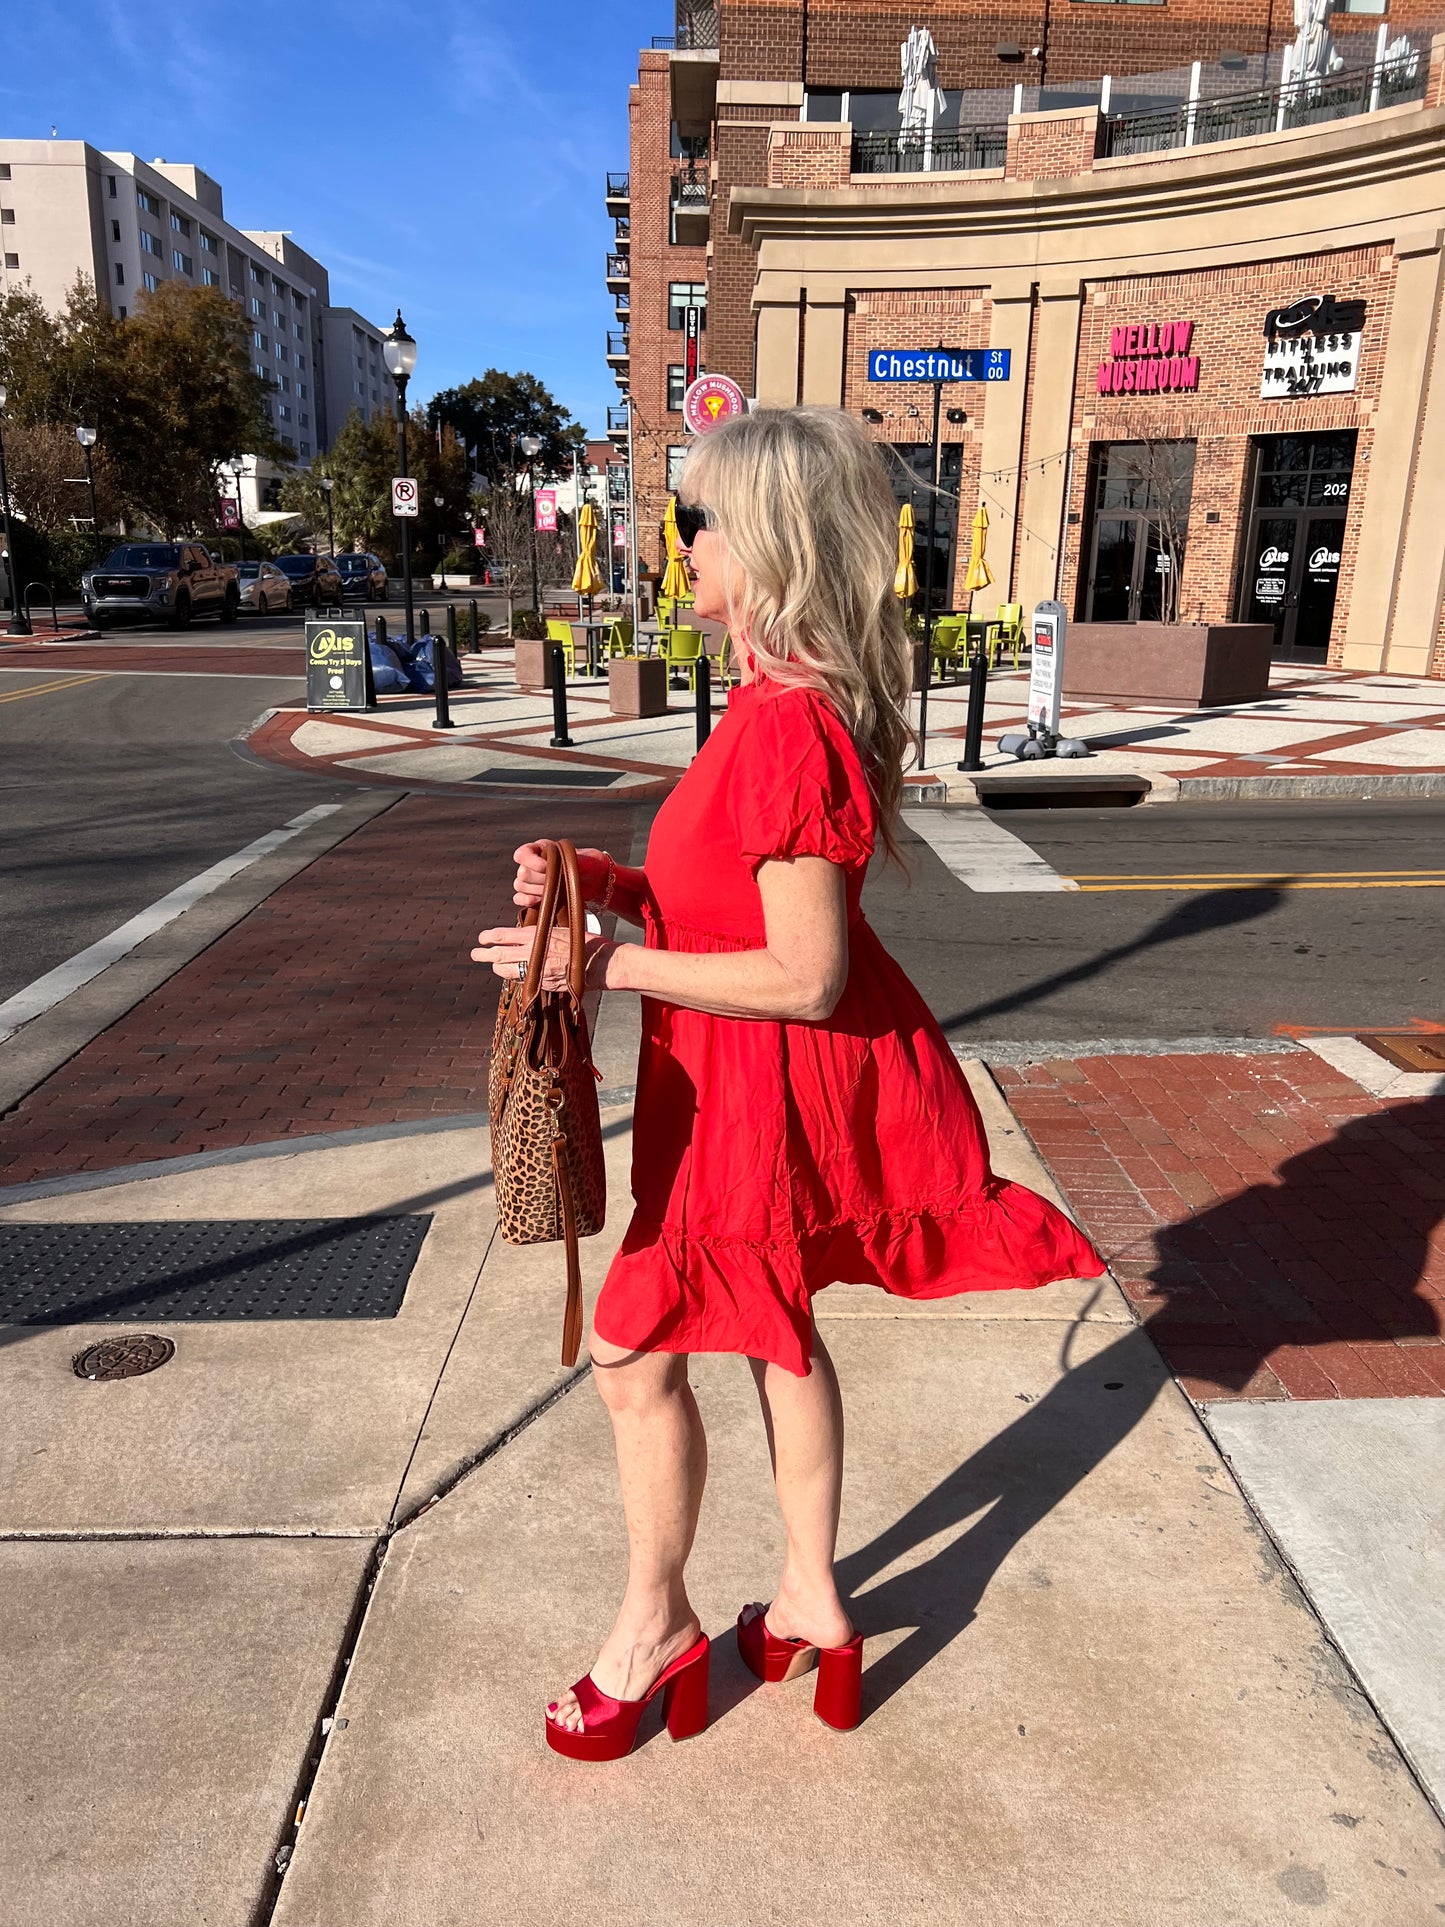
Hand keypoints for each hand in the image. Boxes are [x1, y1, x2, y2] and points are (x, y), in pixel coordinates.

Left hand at [472, 924, 614, 991]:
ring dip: (498, 967)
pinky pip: (523, 980)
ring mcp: (536, 970)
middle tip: (475, 954)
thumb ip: (541, 933)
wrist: (599, 963)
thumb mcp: (561, 929)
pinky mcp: (542, 983)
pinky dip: (517, 975)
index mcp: (536, 935)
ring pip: (507, 970)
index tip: (482, 938)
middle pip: (499, 954)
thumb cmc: (584, 942)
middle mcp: (532, 953)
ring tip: (492, 965)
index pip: (504, 935)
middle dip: (484, 954)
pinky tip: (515, 973)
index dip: (489, 937)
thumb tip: (525, 935)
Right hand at [511, 842, 610, 908]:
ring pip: (520, 886)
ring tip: (556, 892)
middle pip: (522, 873)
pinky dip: (525, 900)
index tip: (547, 867)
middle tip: (559, 882)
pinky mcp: (533, 895)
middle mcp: (533, 863)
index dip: (531, 861)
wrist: (596, 882)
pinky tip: (537, 901)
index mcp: (541, 849)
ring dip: (537, 891)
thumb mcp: (585, 859)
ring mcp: (531, 880)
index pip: (522, 854)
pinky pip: (519, 898)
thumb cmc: (590, 866)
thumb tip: (560, 865)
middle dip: (540, 879)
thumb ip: (571, 859)